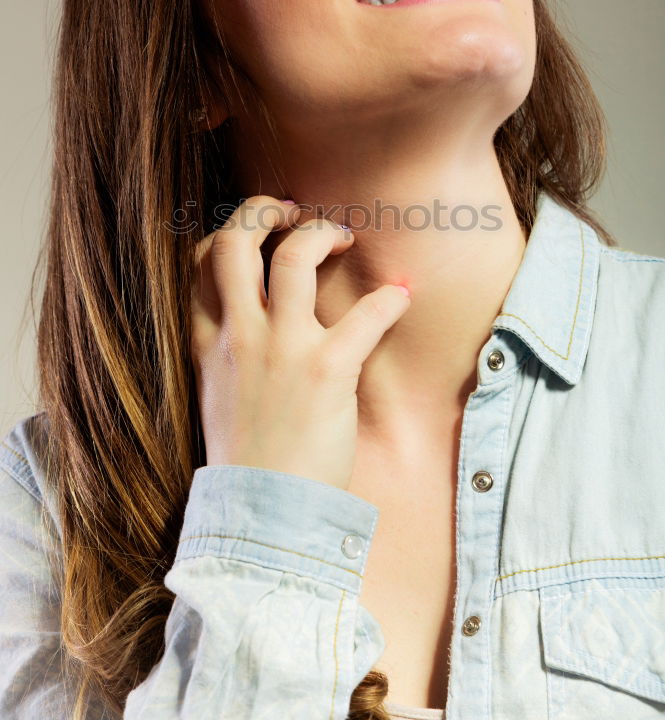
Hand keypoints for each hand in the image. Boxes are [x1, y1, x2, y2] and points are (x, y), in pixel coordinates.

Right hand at [190, 194, 410, 489]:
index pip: (201, 264)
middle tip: (292, 210)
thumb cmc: (248, 461)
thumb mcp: (218, 398)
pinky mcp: (324, 370)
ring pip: (294, 256)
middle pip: (236, 242)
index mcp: (209, 343)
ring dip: (322, 234)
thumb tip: (253, 326)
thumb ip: (228, 354)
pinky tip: (400, 297)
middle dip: (263, 210)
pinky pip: (363, 316)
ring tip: (343, 236)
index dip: (228, 234)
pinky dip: (387, 300)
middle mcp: (239, 336)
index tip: (257, 232)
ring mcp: (280, 349)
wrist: (260, 516)